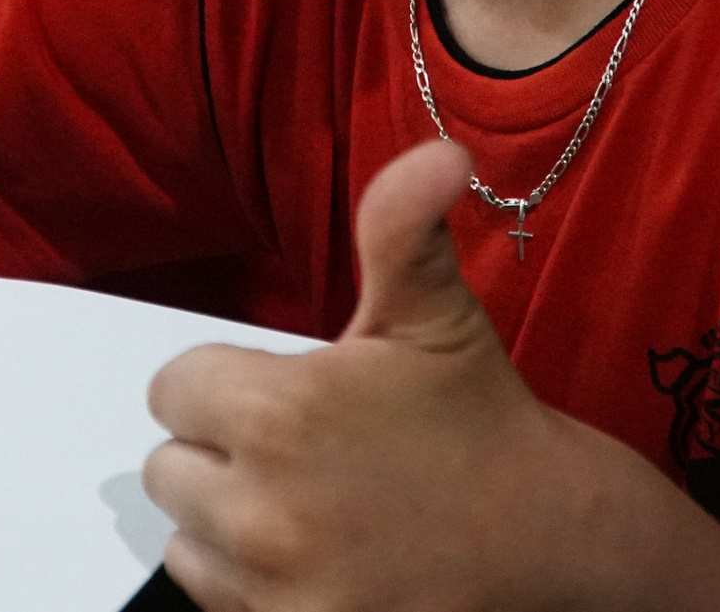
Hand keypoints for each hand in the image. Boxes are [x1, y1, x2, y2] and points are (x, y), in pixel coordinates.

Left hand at [141, 141, 596, 610]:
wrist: (551, 542)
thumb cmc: (480, 424)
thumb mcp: (434, 316)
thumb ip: (403, 228)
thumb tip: (438, 152)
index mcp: (278, 413)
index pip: (173, 389)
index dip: (226, 387)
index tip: (288, 397)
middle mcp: (261, 509)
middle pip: (168, 468)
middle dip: (223, 455)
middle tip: (306, 455)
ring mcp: (274, 586)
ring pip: (186, 538)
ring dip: (230, 523)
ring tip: (313, 507)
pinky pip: (215, 598)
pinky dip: (252, 583)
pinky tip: (318, 559)